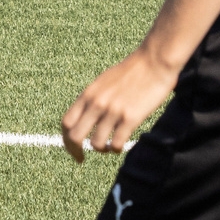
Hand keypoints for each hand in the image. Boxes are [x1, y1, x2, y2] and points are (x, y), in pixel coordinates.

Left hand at [59, 49, 180, 162]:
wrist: (154, 61)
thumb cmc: (131, 71)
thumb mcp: (103, 82)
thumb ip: (92, 99)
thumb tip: (84, 116)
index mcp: (88, 94)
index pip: (66, 122)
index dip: (65, 139)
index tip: (72, 148)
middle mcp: (97, 103)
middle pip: (74, 136)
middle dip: (75, 151)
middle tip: (81, 158)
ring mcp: (113, 111)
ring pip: (96, 143)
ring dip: (100, 149)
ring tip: (107, 148)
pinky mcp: (131, 117)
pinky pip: (116, 143)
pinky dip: (116, 149)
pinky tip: (120, 145)